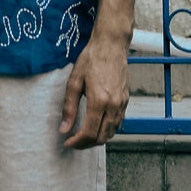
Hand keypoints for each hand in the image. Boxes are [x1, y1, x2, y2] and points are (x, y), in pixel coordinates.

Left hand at [60, 26, 129, 148]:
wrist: (111, 46)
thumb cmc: (91, 60)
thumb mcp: (74, 81)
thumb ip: (69, 107)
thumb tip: (64, 129)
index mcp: (99, 100)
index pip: (89, 132)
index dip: (77, 142)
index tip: (67, 142)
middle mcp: (114, 105)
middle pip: (101, 137)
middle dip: (86, 144)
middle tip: (73, 142)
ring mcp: (122, 104)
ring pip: (111, 133)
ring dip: (97, 139)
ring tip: (83, 136)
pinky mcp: (126, 101)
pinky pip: (118, 123)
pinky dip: (107, 130)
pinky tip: (96, 126)